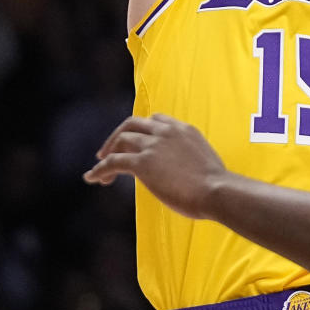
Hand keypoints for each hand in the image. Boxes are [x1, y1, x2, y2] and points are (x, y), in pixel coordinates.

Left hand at [83, 114, 227, 219]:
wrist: (216, 190)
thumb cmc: (217, 185)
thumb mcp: (204, 162)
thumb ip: (189, 159)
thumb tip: (185, 173)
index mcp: (183, 129)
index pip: (155, 119)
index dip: (140, 130)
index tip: (134, 143)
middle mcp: (166, 131)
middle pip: (132, 124)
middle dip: (117, 137)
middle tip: (107, 152)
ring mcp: (153, 145)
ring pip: (120, 141)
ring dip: (107, 155)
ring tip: (99, 172)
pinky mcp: (142, 162)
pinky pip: (113, 162)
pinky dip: (100, 169)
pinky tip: (93, 178)